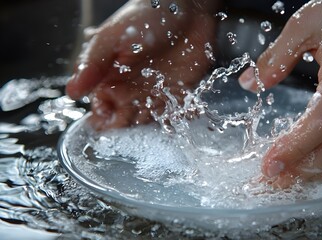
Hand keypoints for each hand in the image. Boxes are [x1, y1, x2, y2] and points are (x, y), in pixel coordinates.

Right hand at [66, 0, 218, 129]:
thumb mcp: (112, 39)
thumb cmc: (145, 18)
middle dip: (128, 129)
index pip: (102, 109)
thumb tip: (72, 92)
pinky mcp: (180, 93)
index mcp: (112, 79)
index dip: (104, 121)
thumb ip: (93, 65)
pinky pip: (178, 113)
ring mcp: (157, 93)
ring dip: (153, 127)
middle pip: (126, 121)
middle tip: (133, 126)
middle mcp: (133, 90)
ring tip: (156, 124)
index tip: (109, 124)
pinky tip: (182, 116)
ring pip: (151, 122)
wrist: (185, 9)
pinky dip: (179, 118)